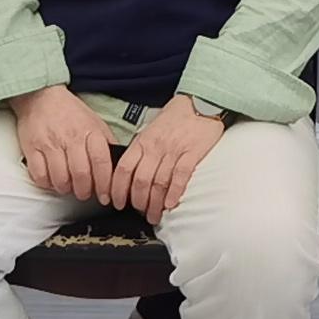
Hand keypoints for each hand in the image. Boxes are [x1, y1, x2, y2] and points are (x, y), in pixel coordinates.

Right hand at [11, 81, 121, 206]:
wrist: (41, 96)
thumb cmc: (70, 112)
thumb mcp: (95, 122)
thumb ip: (106, 143)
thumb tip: (119, 166)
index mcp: (89, 131)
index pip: (101, 162)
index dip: (105, 184)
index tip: (105, 196)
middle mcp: (70, 137)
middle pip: (81, 174)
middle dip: (84, 191)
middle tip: (84, 194)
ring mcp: (49, 143)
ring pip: (60, 178)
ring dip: (66, 189)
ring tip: (68, 187)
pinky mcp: (31, 148)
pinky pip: (39, 175)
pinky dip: (46, 183)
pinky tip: (51, 180)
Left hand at [109, 99, 226, 219]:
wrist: (201, 102)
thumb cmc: (175, 118)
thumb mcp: (150, 130)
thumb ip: (140, 149)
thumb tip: (130, 173)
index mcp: (142, 141)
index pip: (123, 169)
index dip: (118, 189)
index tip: (117, 203)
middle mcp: (155, 147)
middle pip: (140, 181)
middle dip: (138, 202)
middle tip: (140, 213)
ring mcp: (174, 151)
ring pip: (159, 183)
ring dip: (155, 204)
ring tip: (155, 216)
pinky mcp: (192, 153)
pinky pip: (180, 177)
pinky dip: (174, 193)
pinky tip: (171, 204)